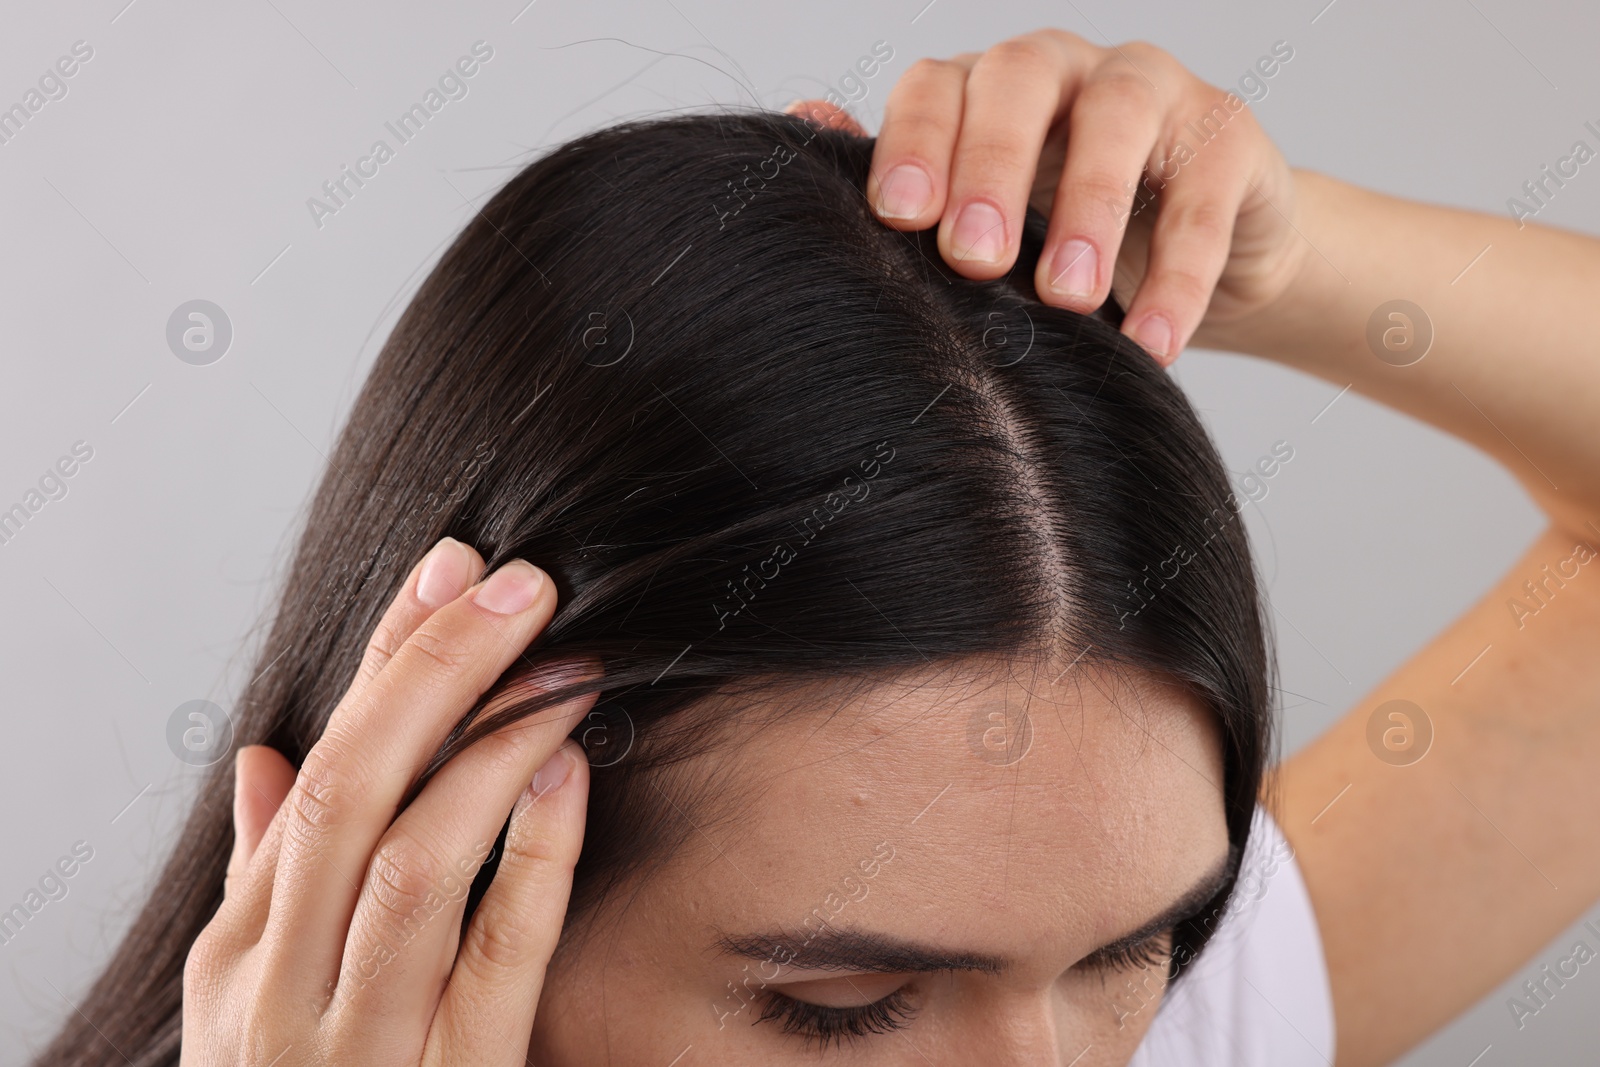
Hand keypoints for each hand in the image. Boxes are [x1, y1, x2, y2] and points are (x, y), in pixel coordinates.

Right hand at [184, 537, 595, 1064]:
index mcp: (241, 955)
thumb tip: (265, 752)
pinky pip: (498, 959)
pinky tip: (569, 776)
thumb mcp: (245, 999)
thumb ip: (261, 875)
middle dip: (433, 676)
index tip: (453, 568)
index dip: (387, 660)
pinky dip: (538, 858)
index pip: (318, 769)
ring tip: (559, 664)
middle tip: (517, 584)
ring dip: (492, 751)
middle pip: (353, 797)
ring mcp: (364, 1044)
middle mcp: (285, 993)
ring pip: (418, 866)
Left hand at [789, 28, 1304, 364]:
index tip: (896, 220)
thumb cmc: (1061, 238)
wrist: (1204, 261)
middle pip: (1017, 81)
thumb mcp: (980, 223)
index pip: (935, 88)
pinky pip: (1205, 196)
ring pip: (1117, 119)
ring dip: (1090, 209)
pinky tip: (1151, 343)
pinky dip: (1180, 275)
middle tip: (973, 258)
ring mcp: (1153, 92)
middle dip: (990, 166)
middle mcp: (1063, 71)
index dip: (913, 144)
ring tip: (1069, 301)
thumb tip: (803, 123)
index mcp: (985, 89)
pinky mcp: (1229, 140)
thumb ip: (907, 183)